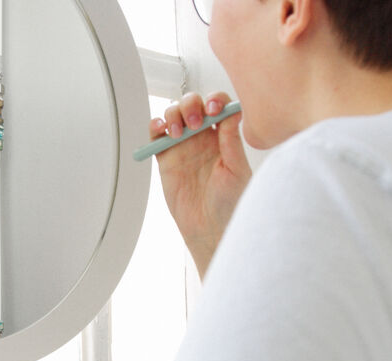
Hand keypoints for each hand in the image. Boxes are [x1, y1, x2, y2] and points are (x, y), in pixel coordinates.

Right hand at [151, 92, 250, 277]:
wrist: (209, 228)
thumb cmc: (229, 203)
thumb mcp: (237, 170)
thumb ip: (232, 140)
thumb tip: (232, 112)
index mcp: (224, 136)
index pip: (219, 105)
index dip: (215, 100)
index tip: (213, 109)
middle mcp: (203, 137)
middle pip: (194, 104)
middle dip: (192, 105)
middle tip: (195, 121)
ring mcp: (183, 146)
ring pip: (174, 114)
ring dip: (174, 114)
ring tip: (180, 132)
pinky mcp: (166, 158)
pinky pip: (157, 135)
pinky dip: (155, 125)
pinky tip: (161, 128)